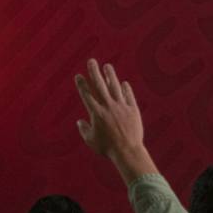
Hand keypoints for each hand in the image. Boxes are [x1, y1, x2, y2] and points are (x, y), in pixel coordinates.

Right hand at [75, 59, 155, 180]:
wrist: (127, 151)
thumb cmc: (107, 148)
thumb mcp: (91, 140)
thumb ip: (84, 129)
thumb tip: (80, 122)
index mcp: (96, 113)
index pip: (87, 95)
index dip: (82, 84)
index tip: (79, 76)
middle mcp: (108, 106)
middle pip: (100, 85)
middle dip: (94, 72)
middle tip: (91, 61)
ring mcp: (121, 107)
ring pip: (115, 87)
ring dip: (110, 75)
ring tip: (107, 66)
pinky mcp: (133, 110)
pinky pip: (128, 96)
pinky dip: (126, 89)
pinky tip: (124, 83)